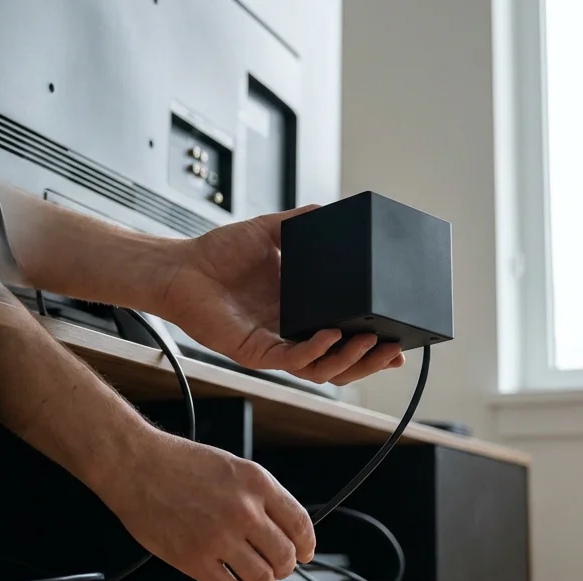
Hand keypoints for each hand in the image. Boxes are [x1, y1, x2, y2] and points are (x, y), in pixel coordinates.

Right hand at [96, 427, 315, 580]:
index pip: (299, 524)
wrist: (136, 466)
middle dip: (285, 567)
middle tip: (278, 568)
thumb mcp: (232, 467)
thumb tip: (281, 526)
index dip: (307, 545)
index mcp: (257, 484)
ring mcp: (219, 538)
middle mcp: (244, 511)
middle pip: (285, 556)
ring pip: (262, 577)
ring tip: (257, 580)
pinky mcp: (195, 560)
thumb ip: (259, 495)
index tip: (305, 553)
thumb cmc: (178, 463)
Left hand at [158, 207, 405, 384]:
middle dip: (371, 361)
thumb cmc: (217, 254)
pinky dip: (315, 349)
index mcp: (299, 310)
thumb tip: (329, 210)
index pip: (344, 336)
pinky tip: (331, 335)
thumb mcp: (269, 232)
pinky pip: (291, 359)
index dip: (373, 342)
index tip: (401, 338)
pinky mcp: (254, 352)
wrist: (181, 267)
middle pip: (340, 361)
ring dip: (349, 359)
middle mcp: (290, 332)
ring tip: (370, 341)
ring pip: (320, 368)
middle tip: (395, 350)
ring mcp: (273, 344)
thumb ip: (299, 223)